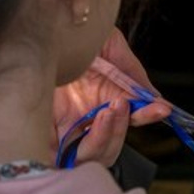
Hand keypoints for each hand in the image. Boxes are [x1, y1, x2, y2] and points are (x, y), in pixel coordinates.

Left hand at [52, 28, 172, 167]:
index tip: (159, 109)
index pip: (129, 116)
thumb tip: (154, 96)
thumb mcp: (106, 45)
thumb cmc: (67, 37)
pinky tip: (76, 133)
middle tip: (119, 108)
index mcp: (102, 97)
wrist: (33, 34)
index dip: (146, 115)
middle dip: (120, 131)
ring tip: (103, 114)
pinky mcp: (40, 136)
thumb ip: (131, 70)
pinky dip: (71, 155)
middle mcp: (84, 117)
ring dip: (103, 140)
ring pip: (90, 156)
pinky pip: (59, 158)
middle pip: (110, 145)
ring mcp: (62, 127)